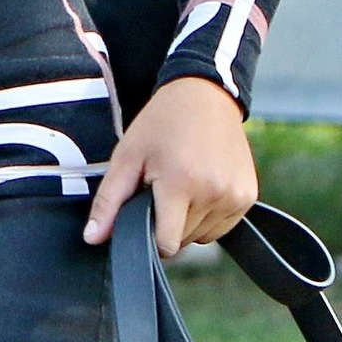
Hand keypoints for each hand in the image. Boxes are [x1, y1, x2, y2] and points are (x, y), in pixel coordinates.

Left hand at [84, 74, 257, 257]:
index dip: (149, 238)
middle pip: (183, 240)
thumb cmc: (159, 126)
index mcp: (180, 184)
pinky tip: (198, 186)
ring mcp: (236, 197)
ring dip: (187, 221)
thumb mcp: (126, 156)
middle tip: (159, 188)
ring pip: (203, 237)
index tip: (142, 217)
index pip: (167, 244)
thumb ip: (109, 202)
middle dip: (166, 223)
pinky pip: (222, 227)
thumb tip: (92, 239)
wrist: (203, 97)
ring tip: (179, 184)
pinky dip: (207, 216)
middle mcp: (214, 194)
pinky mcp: (248, 198)